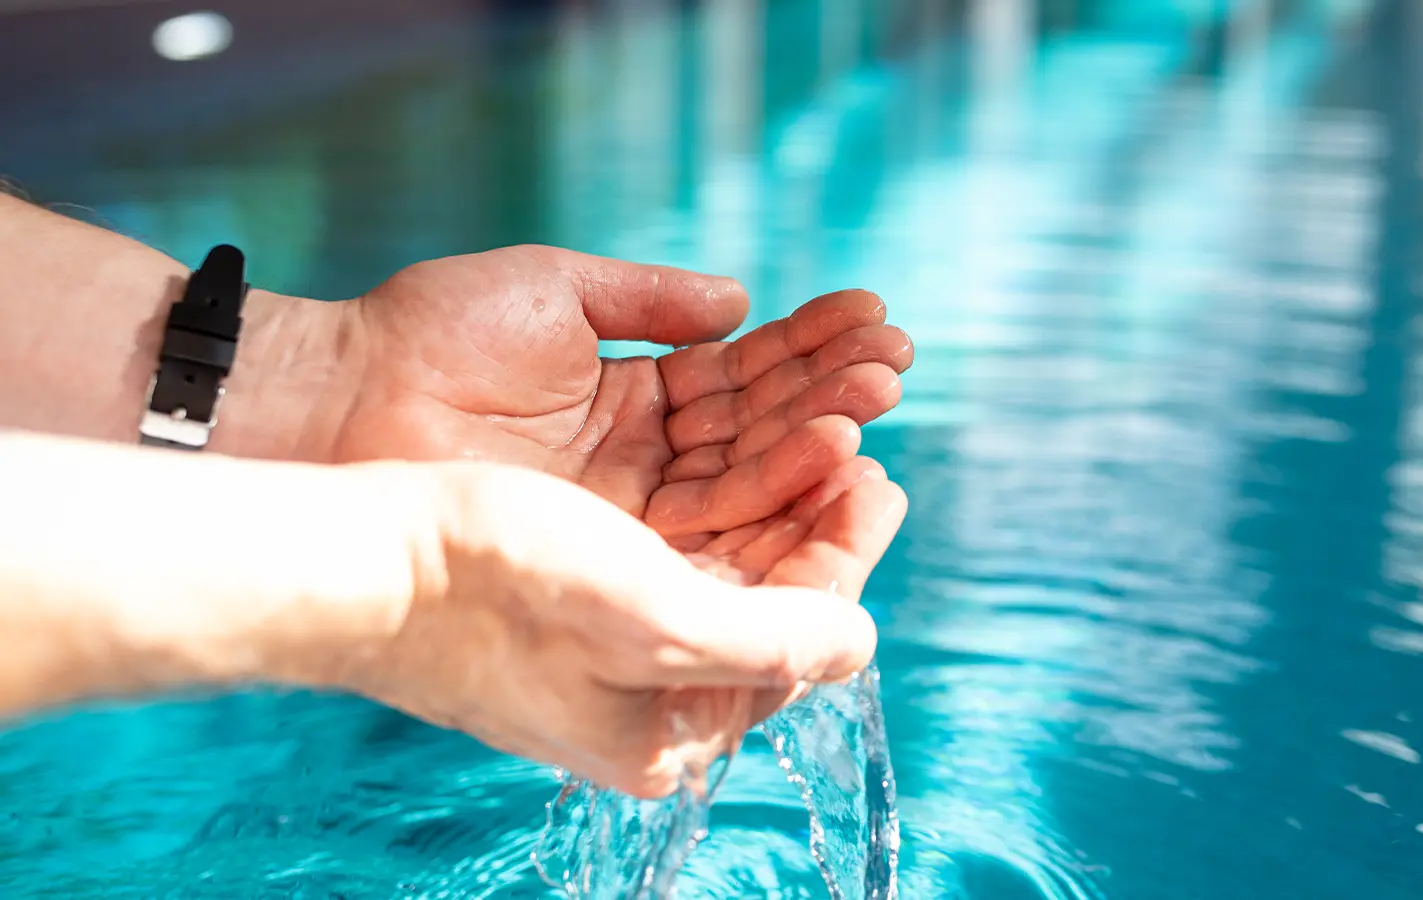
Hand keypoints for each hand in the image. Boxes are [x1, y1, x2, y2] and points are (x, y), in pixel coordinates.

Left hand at [242, 245, 911, 545]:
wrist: (340, 401)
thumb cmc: (429, 334)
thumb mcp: (554, 290)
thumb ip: (651, 299)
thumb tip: (742, 301)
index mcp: (631, 395)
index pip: (739, 377)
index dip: (806, 349)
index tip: (873, 319)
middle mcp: (643, 461)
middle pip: (758, 432)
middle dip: (831, 395)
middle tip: (898, 363)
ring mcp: (631, 513)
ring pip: (746, 480)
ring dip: (817, 441)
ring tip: (877, 400)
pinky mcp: (613, 558)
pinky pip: (709, 530)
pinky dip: (771, 495)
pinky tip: (832, 455)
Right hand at [344, 459, 900, 799]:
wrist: (363, 558)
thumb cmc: (502, 591)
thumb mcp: (660, 624)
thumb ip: (776, 642)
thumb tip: (860, 646)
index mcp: (671, 723)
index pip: (796, 632)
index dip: (847, 550)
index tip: (883, 477)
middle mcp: (647, 682)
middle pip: (766, 581)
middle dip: (818, 499)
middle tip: (863, 430)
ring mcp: (609, 627)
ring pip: (726, 538)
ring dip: (778, 470)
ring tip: (820, 412)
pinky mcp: (576, 573)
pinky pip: (675, 517)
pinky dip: (719, 467)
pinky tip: (739, 425)